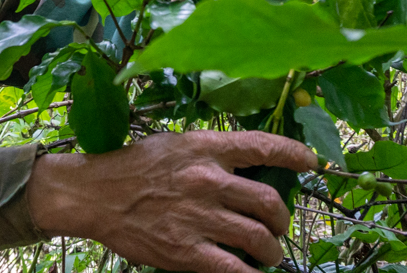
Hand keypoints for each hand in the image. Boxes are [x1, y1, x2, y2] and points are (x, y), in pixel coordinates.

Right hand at [27, 130, 317, 272]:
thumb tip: (248, 170)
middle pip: (268, 202)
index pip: (263, 146)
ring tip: (269, 254)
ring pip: (259, 238)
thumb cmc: (135, 167)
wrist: (95, 193)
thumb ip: (212, 155)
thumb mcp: (177, 145)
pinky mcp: (186, 250)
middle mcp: (207, 179)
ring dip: (272, 251)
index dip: (294, 154)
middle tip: (279, 227)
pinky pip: (234, 269)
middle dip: (282, 219)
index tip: (310, 163)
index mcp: (205, 148)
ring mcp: (198, 216)